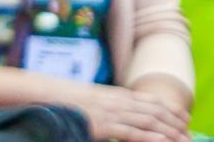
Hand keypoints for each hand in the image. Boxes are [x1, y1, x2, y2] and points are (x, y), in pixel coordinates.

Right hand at [63, 82, 189, 141]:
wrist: (41, 95)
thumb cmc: (61, 99)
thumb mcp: (87, 98)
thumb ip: (104, 104)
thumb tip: (115, 112)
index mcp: (111, 93)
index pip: (147, 99)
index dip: (167, 107)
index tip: (181, 115)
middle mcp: (115, 101)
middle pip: (152, 110)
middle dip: (174, 121)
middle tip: (188, 131)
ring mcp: (109, 112)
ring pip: (148, 122)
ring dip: (169, 131)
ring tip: (183, 139)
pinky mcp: (103, 126)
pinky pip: (131, 133)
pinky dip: (150, 137)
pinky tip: (163, 141)